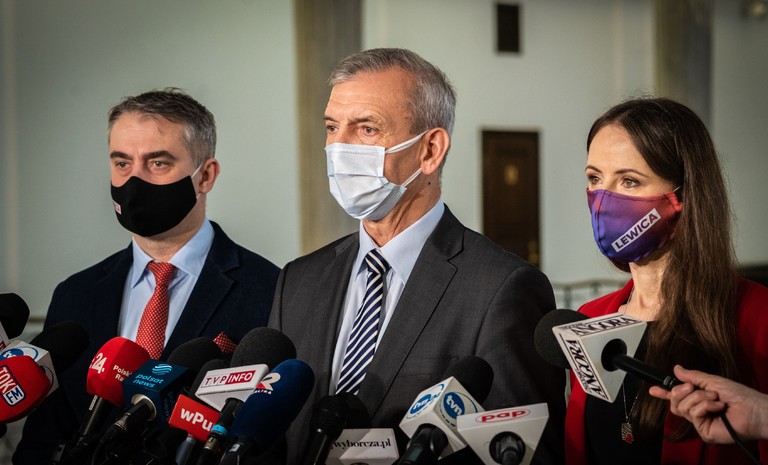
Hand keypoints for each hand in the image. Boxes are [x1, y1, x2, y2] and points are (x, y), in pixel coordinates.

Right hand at [649, 365, 767, 442]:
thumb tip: (676, 369)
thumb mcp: (711, 380)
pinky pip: (693, 414)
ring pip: (682, 407)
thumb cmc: (738, 395)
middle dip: (681, 391)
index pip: (677, 397)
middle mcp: (698, 411)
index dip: (664, 393)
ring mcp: (700, 422)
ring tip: (715, 398)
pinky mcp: (704, 431)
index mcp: (698, 399)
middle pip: (674, 402)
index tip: (653, 389)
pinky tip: (717, 407)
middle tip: (693, 387)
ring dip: (699, 397)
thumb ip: (692, 376)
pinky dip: (704, 406)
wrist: (751, 408)